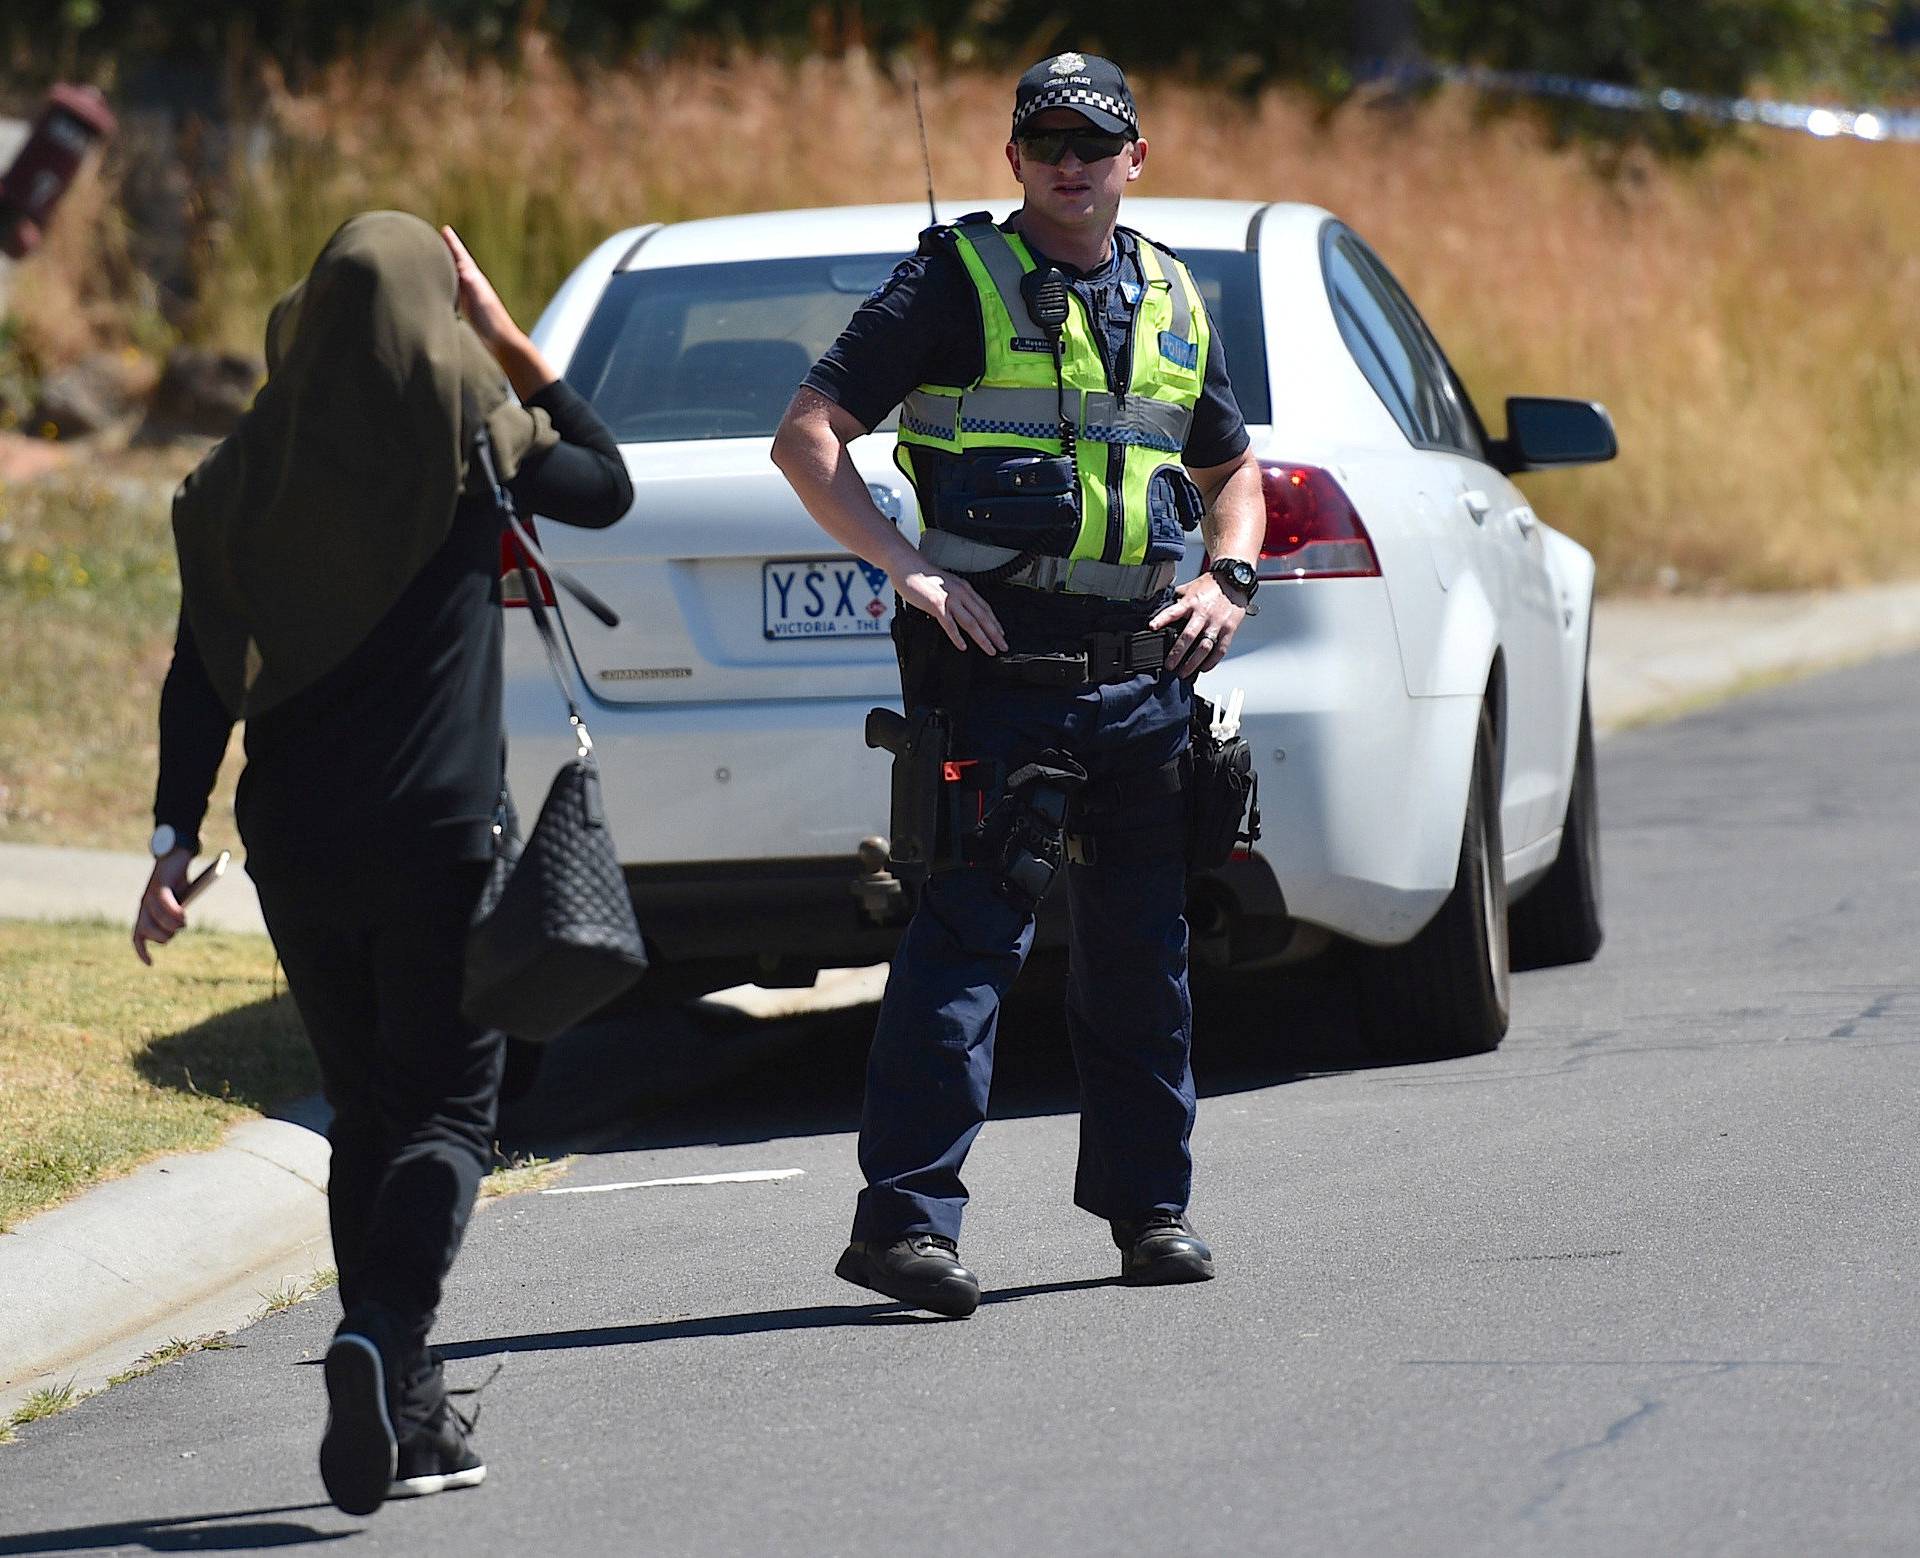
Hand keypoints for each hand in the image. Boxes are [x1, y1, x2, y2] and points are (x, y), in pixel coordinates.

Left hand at [133, 849, 194, 965]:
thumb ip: (175, 915)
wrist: (176, 855)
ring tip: (183, 921)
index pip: (138, 936)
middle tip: (178, 928)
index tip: (150, 964)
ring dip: (170, 925)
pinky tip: (182, 916)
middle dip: (164, 935)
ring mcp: (149, 895)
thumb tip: (177, 926)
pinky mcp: (159, 885)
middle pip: (146, 931)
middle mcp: (144, 905)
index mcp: (146, 912)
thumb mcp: (177, 902)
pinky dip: (173, 912)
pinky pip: (163, 903)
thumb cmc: (178, 880)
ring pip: (154, 919)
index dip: (142, 951)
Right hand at [442, 225, 520, 349]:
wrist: (502, 343)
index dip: (453, 244)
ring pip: (456, 277)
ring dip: (448, 268)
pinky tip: (447, 289)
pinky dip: (449, 285)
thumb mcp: (479, 300)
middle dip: (449, 251)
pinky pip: (456, 292)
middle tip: (440, 238)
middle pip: (459, 264)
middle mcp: (474, 286)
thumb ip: (471, 284)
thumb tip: (463, 267)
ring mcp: (472, 298)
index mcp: (475, 280)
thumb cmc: (491, 322)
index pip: (461, 258)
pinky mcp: (471, 311)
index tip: (446, 229)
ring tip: (439, 261)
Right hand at [892, 567, 1007, 655]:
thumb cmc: (923, 576)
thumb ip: (955, 597)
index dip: (995, 622)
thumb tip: (961, 610)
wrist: (908, 566)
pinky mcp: (937, 605)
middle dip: (995, 633)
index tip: (1001, 633)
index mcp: (964, 588)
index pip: (985, 608)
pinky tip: (962, 646)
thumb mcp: (946, 585)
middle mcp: (960, 593)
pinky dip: (957, 637)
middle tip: (1002, 646)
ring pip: (971, 622)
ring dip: (982, 638)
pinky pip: (950, 624)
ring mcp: (950, 599)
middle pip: (982, 617)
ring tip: (989, 649)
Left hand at [1150, 573, 1245, 677]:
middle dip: (1177, 653)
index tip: (1152, 627)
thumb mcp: (1190, 588)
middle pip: (1188, 636)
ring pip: (1204, 647)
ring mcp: (1217, 623)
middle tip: (1169, 665)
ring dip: (1193, 663)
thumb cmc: (1211, 586)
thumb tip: (1161, 606)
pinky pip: (1220, 649)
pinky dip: (1212, 661)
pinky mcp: (1229, 629)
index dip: (1162, 619)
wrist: (1234, 580)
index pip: (1173, 611)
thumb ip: (1177, 600)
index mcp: (1191, 602)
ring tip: (1184, 672)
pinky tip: (1204, 668)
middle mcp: (1204, 614)